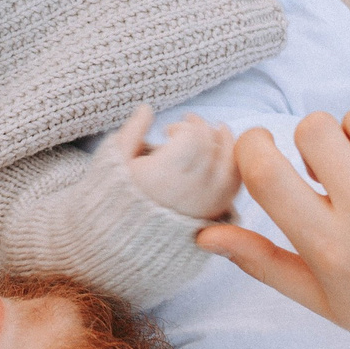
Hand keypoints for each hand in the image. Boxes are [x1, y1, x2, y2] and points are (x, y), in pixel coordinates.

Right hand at [108, 106, 241, 219]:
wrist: (123, 240)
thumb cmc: (115, 196)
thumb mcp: (114, 161)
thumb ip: (131, 132)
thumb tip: (147, 108)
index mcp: (163, 176)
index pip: (194, 138)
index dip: (185, 126)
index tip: (168, 130)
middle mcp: (188, 191)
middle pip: (213, 146)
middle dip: (203, 129)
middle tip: (189, 125)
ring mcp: (205, 204)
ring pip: (230, 163)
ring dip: (226, 141)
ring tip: (214, 133)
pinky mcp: (215, 214)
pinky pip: (235, 183)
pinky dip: (233, 164)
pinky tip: (221, 154)